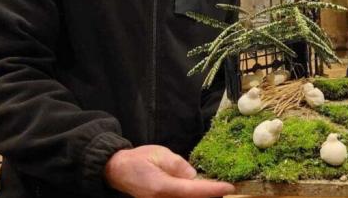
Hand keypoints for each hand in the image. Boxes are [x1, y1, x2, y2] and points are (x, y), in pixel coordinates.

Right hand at [104, 145, 234, 197]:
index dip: (213, 190)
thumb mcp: (161, 155)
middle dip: (210, 195)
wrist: (118, 171)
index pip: (194, 191)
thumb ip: (179, 166)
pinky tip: (199, 190)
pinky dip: (192, 196)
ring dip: (201, 196)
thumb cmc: (139, 159)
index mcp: (163, 187)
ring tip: (214, 189)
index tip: (229, 187)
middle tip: (224, 187)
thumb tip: (195, 177)